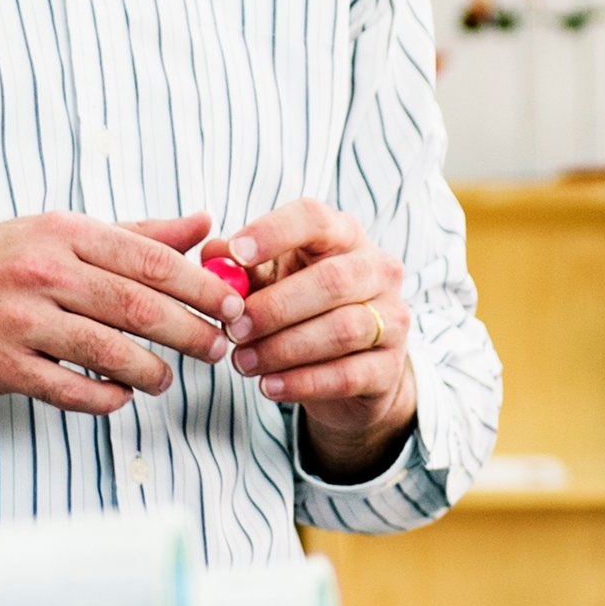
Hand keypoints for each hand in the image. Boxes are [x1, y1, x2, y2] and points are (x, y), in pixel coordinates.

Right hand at [0, 213, 234, 412]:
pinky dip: (105, 398)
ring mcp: (20, 320)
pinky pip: (70, 391)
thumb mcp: (62, 233)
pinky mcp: (4, 365)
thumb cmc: (1, 264)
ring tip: (168, 378)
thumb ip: (136, 233)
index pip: (148, 259)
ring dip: (151, 371)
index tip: (232, 304)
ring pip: (108, 352)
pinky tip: (122, 396)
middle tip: (217, 347)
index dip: (199, 286)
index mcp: (64, 233)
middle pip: (136, 307)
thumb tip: (204, 223)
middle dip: (188, 331)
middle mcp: (42, 272)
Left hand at [214, 193, 418, 474]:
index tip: (237, 253)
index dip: (275, 232)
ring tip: (243, 362)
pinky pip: (347, 375)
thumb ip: (243, 268)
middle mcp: (378, 270)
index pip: (315, 218)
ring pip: (341, 330)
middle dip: (275, 307)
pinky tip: (268, 387)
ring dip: (283, 349)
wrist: (353, 372)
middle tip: (233, 329)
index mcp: (344, 237)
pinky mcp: (390, 367)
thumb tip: (212, 254)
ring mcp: (392, 319)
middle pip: (332, 280)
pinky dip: (302, 382)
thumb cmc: (304, 311)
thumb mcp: (272, 282)